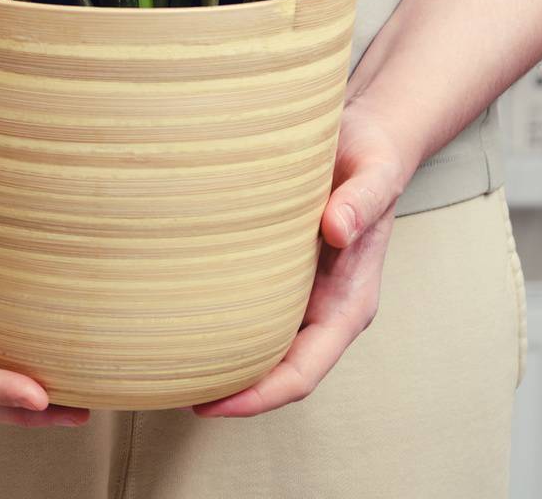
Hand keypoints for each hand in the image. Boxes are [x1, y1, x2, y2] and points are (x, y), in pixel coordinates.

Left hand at [193, 103, 414, 416]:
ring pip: (261, 348)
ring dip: (224, 364)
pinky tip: (183, 317)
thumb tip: (337, 228)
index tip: (213, 406)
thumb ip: (361, 200)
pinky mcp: (283, 273)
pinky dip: (221, 325)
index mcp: (350, 302)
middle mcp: (326, 308)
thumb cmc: (371, 156)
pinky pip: (251, 312)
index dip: (260, 396)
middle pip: (277, 372)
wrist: (368, 136)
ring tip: (167, 367)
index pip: (304, 371)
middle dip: (232, 393)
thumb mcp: (373, 171)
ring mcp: (304, 294)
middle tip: (170, 392)